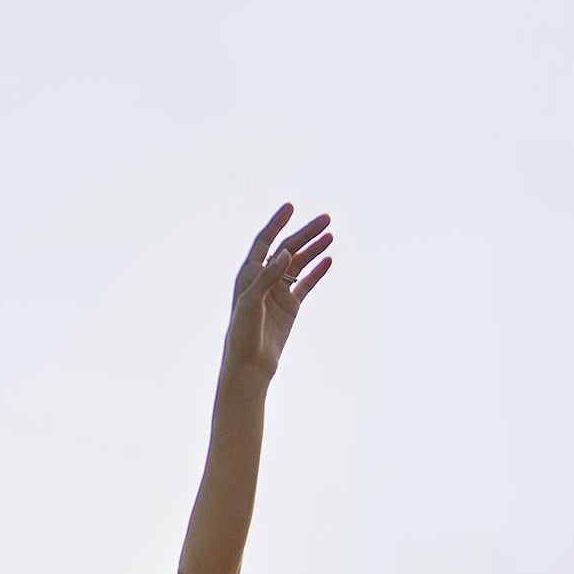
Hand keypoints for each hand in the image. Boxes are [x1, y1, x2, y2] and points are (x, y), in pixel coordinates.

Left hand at [223, 203, 332, 383]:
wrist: (250, 366)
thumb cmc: (243, 335)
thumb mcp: (251, 303)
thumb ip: (267, 277)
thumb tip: (285, 253)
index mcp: (249, 275)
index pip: (264, 242)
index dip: (276, 223)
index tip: (291, 207)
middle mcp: (264, 280)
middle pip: (287, 249)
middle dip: (305, 233)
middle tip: (326, 219)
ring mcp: (278, 293)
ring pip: (299, 264)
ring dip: (314, 249)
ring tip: (330, 235)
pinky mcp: (290, 307)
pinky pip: (306, 283)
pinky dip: (317, 271)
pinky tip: (328, 259)